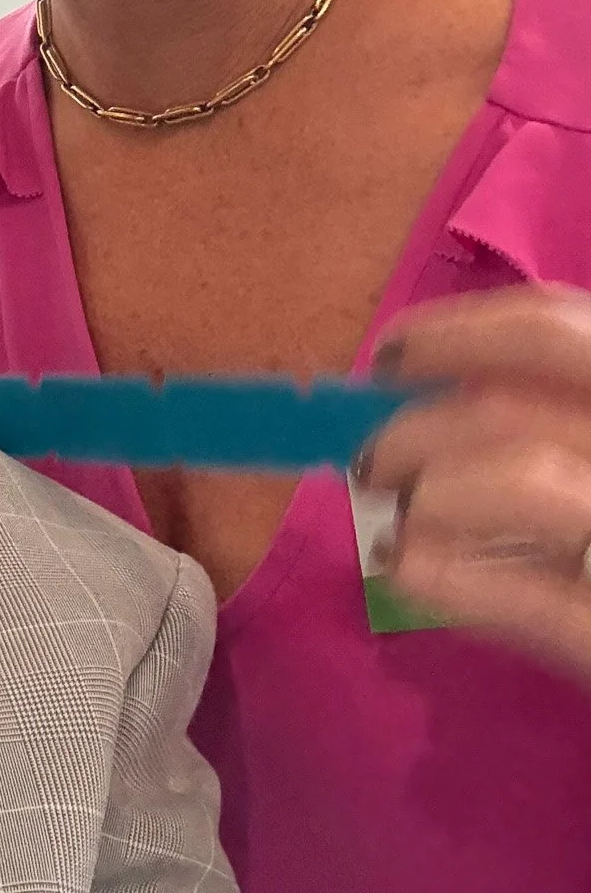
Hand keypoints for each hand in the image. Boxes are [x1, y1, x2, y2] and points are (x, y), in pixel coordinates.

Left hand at [356, 283, 590, 680]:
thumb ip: (563, 419)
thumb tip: (436, 398)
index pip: (560, 330)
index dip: (459, 335)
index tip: (391, 357)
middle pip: (521, 408)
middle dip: (420, 426)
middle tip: (370, 458)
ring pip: (528, 480)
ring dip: (435, 491)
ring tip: (394, 520)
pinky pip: (542, 604)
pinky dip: (460, 579)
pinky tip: (410, 569)